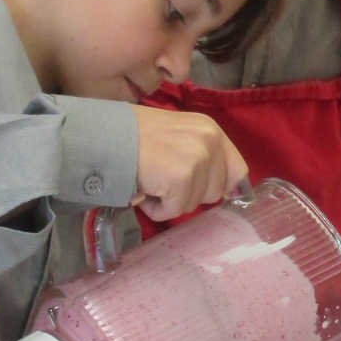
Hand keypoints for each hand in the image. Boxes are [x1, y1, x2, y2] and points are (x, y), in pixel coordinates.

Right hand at [130, 106, 245, 221]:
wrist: (103, 136)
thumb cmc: (133, 136)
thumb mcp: (177, 135)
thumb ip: (200, 153)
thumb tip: (223, 187)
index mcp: (210, 129)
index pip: (237, 170)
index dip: (219, 186)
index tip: (201, 190)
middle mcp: (209, 141)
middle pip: (215, 192)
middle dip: (189, 193)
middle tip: (163, 181)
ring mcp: (197, 159)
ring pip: (194, 203)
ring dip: (170, 200)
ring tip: (150, 182)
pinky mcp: (181, 178)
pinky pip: (175, 210)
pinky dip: (157, 208)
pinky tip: (144, 190)